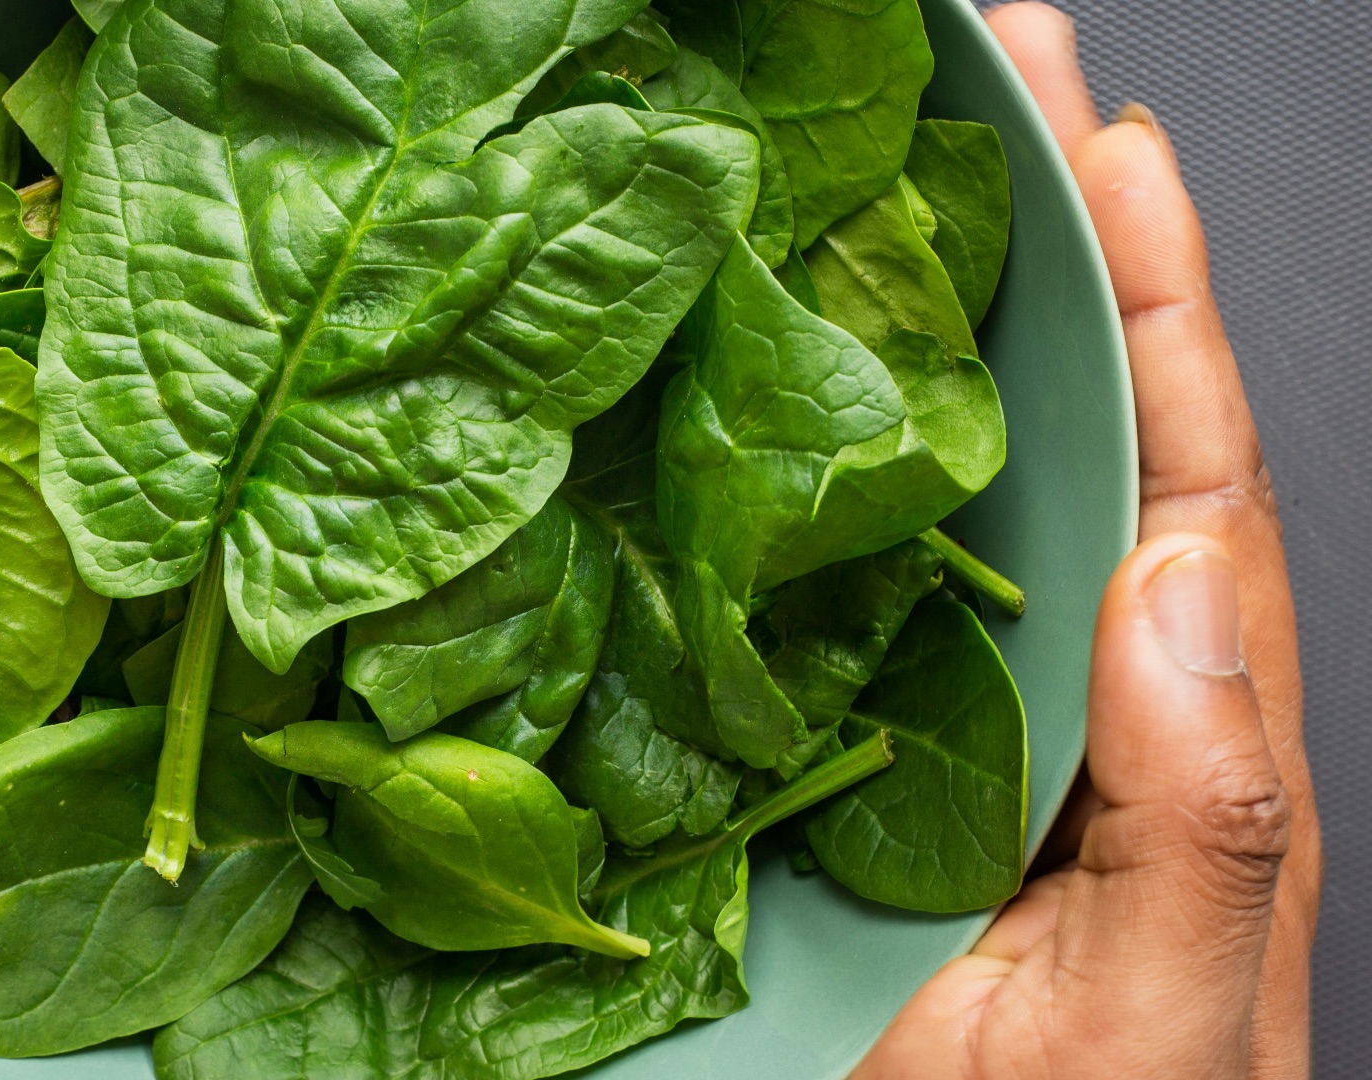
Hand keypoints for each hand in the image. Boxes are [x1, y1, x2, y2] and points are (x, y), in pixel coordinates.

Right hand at [853, 5, 1319, 1078]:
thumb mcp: (1153, 1022)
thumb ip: (1202, 819)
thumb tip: (1175, 592)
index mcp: (1170, 735)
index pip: (1184, 473)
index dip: (1151, 297)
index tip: (1103, 140)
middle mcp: (1074, 695)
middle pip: (1078, 426)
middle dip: (1049, 239)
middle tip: (992, 72)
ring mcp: (957, 714)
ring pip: (961, 481)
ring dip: (935, 316)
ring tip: (887, 169)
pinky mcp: (847, 752)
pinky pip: (848, 580)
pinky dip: (822, 461)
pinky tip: (766, 378)